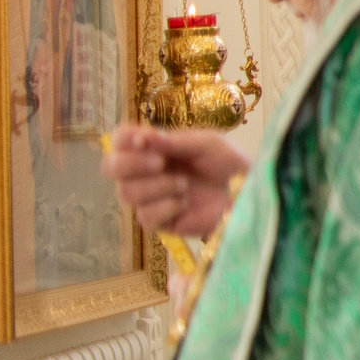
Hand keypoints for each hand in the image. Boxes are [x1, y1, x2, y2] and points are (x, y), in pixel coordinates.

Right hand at [106, 124, 250, 236]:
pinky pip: (144, 217)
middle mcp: (145, 172)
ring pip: (127, 193)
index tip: (142, 140)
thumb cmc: (229, 163)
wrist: (249, 192)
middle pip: (111, 167)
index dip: (123, 139)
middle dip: (131, 164)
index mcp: (153, 148)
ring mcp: (150, 198)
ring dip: (157, 186)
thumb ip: (175, 141)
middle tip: (161, 163)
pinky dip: (165, 207)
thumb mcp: (206, 144)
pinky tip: (185, 203)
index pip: (119, 140)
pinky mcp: (160, 222)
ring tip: (185, 185)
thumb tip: (143, 137)